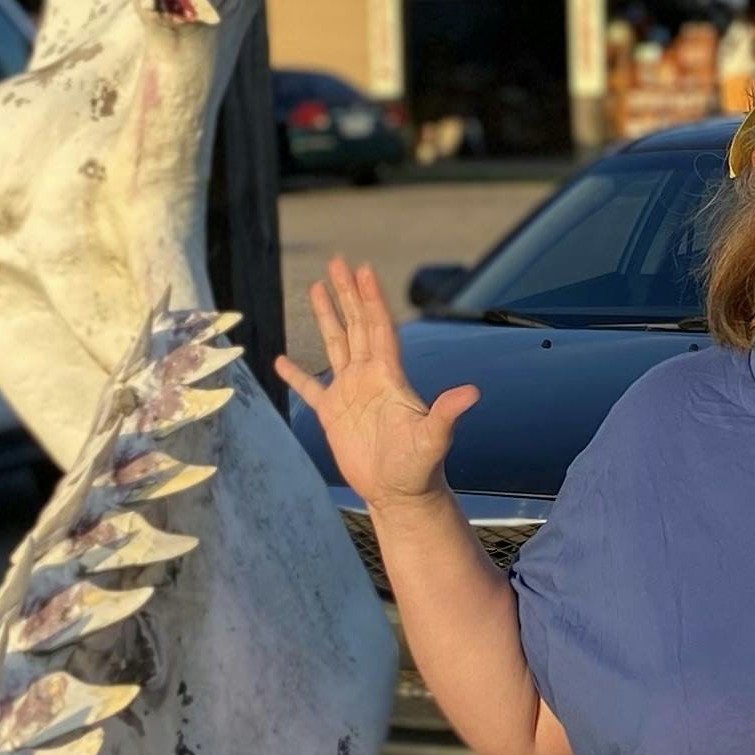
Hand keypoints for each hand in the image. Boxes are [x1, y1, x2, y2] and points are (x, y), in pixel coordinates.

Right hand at [273, 257, 477, 514]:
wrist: (401, 494)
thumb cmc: (420, 468)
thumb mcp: (433, 438)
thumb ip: (447, 414)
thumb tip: (472, 393)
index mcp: (389, 376)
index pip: (378, 327)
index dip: (371, 298)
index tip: (364, 268)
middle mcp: (369, 376)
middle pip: (356, 324)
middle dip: (347, 293)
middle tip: (338, 260)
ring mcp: (350, 393)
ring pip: (336, 344)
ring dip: (327, 316)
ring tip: (317, 286)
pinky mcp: (332, 414)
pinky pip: (310, 387)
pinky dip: (296, 373)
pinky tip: (282, 358)